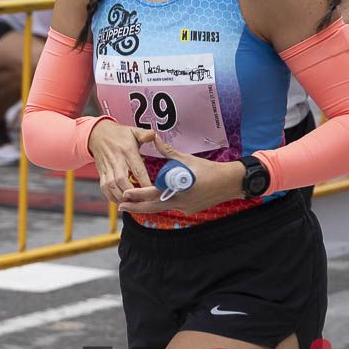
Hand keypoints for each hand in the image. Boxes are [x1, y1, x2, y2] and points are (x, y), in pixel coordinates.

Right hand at [88, 121, 153, 203]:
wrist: (97, 134)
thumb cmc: (120, 134)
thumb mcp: (133, 130)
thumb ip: (145, 134)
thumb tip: (154, 134)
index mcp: (127, 151)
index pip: (137, 169)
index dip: (145, 182)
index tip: (153, 191)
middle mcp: (117, 160)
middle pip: (122, 180)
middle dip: (132, 193)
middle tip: (143, 201)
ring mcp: (107, 167)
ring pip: (112, 186)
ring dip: (121, 196)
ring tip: (132, 203)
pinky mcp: (101, 173)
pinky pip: (104, 188)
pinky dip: (111, 196)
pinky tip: (120, 201)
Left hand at [119, 135, 244, 215]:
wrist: (228, 183)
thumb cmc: (207, 169)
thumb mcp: (186, 159)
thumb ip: (167, 151)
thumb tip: (154, 138)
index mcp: (176, 188)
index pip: (152, 194)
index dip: (137, 195)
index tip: (124, 195)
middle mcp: (179, 201)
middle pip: (152, 207)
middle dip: (135, 208)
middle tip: (120, 207)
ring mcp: (184, 207)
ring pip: (161, 208)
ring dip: (146, 207)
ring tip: (132, 206)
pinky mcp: (189, 209)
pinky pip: (172, 207)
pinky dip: (161, 205)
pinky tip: (154, 203)